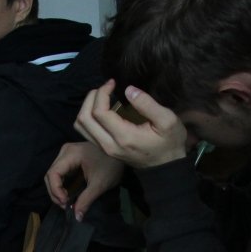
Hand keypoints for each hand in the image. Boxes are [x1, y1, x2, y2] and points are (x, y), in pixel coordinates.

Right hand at [45, 141, 125, 221]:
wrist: (121, 156)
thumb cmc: (112, 166)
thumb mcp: (99, 185)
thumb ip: (86, 200)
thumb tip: (76, 217)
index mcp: (71, 153)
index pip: (53, 173)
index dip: (55, 190)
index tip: (65, 203)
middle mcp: (65, 151)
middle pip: (51, 174)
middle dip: (55, 192)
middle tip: (65, 206)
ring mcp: (67, 154)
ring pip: (54, 175)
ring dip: (57, 190)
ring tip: (66, 202)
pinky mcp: (70, 159)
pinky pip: (60, 174)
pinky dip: (62, 186)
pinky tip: (68, 196)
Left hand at [74, 80, 190, 170]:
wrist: (166, 168)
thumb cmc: (169, 143)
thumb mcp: (168, 121)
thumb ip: (148, 104)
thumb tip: (128, 90)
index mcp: (123, 137)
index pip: (99, 112)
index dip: (102, 93)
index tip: (113, 83)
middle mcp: (109, 145)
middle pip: (84, 119)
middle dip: (91, 97)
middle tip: (105, 87)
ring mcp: (105, 149)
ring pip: (81, 126)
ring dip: (87, 107)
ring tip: (102, 96)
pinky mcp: (104, 149)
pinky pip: (87, 131)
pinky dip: (89, 116)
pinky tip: (103, 107)